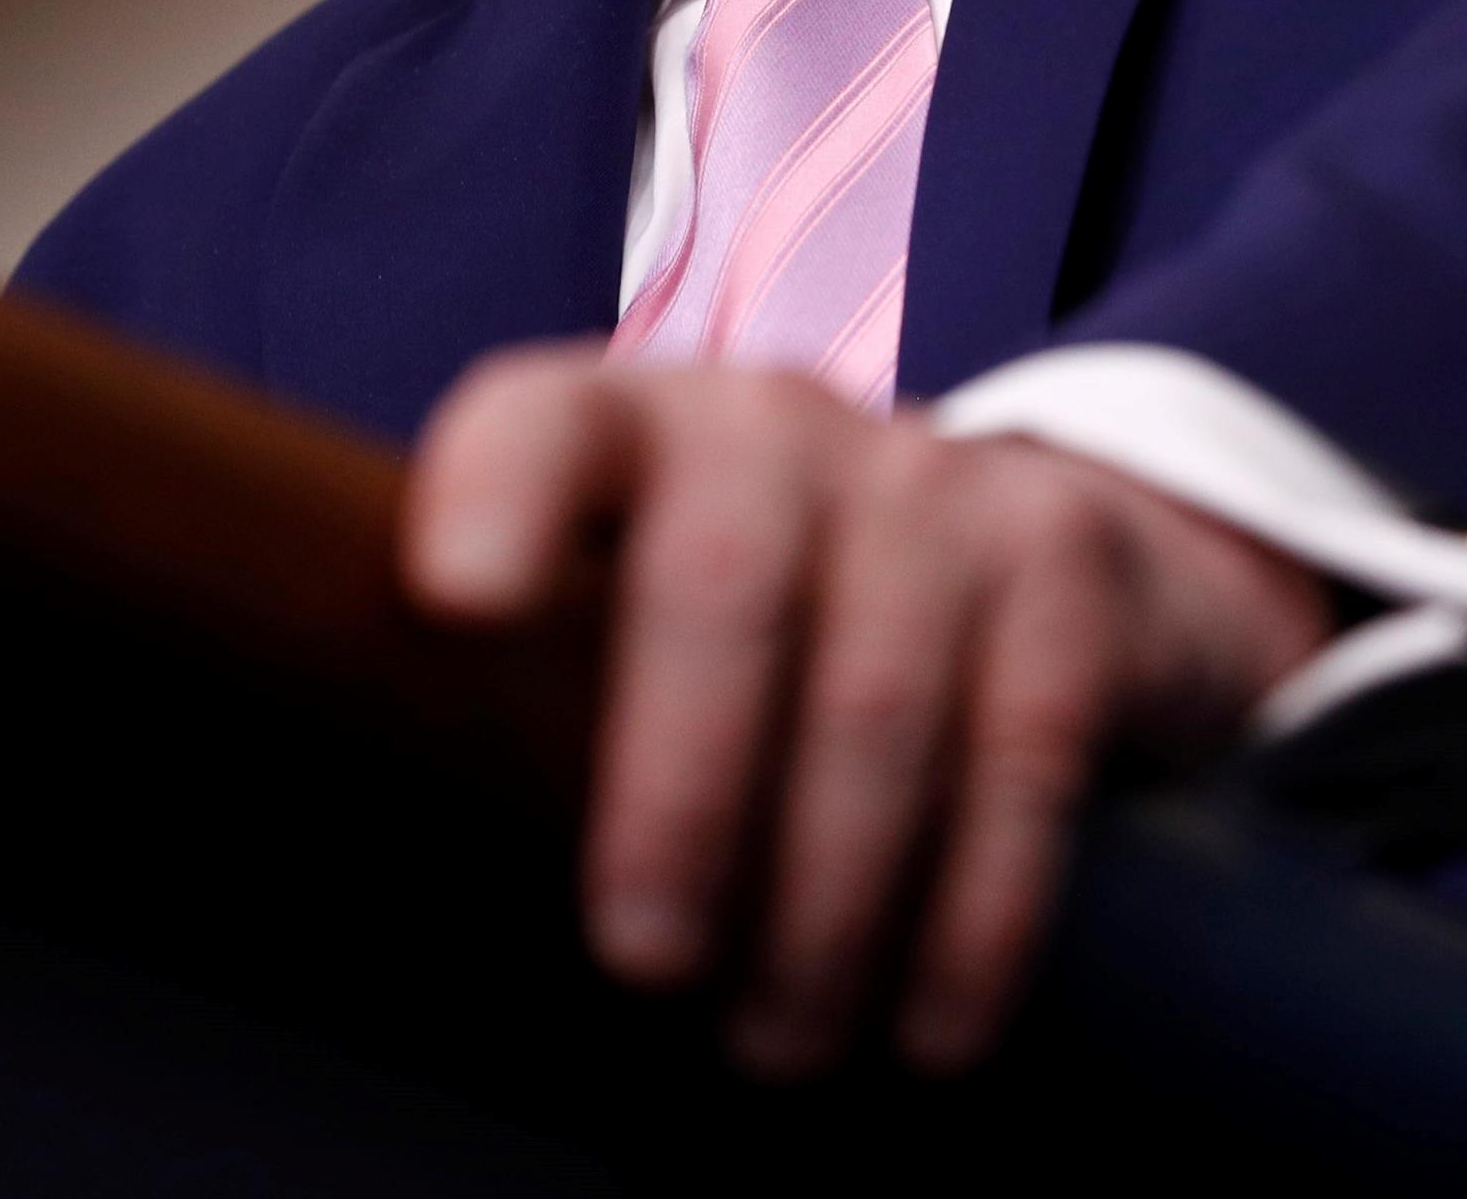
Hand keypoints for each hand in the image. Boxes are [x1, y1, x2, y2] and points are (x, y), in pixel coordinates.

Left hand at [405, 349, 1331, 1076]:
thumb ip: (534, 674)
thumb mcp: (638, 596)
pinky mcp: (1063, 558)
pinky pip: (1022, 750)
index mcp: (632, 427)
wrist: (1044, 542)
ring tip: (777, 1042)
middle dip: (677, 787)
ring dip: (822, 895)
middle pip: (717, 581)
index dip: (497, 492)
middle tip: (643, 962)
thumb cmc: (766, 614)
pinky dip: (975, 909)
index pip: (544, 423)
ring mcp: (933, 478)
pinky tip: (931, 1026)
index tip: (456, 599)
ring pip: (873, 689)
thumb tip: (403, 860)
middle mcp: (776, 423)